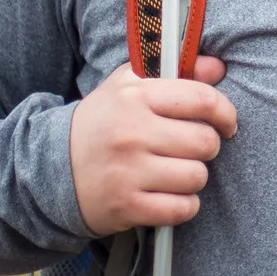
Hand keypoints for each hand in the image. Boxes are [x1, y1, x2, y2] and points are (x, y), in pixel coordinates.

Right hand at [69, 55, 236, 236]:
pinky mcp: (126, 206)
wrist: (50, 168)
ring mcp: (128, 172)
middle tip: (195, 148)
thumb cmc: (101, 123)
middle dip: (208, 147)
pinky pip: (181, 209)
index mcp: (135, 96)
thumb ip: (177, 71)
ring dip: (195, 177)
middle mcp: (132, 133)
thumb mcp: (129, 86)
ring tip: (177, 171)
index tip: (226, 122)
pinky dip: (184, 205)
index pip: (202, 100)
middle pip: (204, 141)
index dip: (225, 112)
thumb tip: (218, 67)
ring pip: (196, 177)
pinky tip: (170, 195)